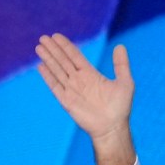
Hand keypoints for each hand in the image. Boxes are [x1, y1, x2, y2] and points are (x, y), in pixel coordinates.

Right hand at [36, 34, 135, 164]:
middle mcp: (79, 81)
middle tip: (43, 37)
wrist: (112, 128)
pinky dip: (48, 77)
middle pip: (63, 61)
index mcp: (90, 74)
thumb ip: (121, 64)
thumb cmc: (120, 108)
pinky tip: (41, 66)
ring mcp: (72, 90)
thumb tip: (120, 46)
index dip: (66, 46)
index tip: (56, 36)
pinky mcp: (67, 101)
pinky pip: (55, 87)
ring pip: (57, 71)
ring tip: (39, 47)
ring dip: (48, 59)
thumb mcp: (125, 83)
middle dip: (53, 49)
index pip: (75, 56)